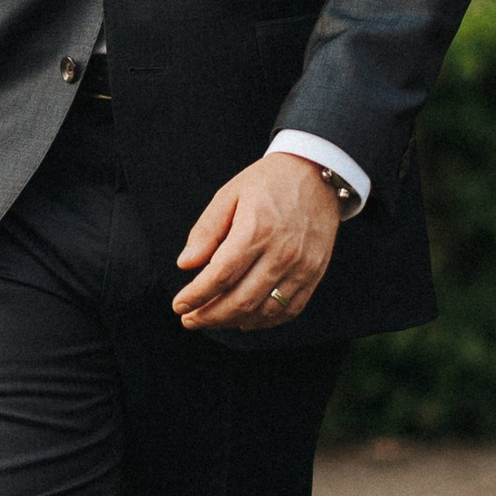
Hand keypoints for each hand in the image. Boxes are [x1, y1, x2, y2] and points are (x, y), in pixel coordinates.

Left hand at [174, 153, 342, 332]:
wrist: (316, 174)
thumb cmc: (268, 182)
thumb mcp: (229, 195)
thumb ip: (206, 231)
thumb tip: (185, 264)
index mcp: (256, 230)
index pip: (220, 276)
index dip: (196, 295)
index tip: (179, 305)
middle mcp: (281, 253)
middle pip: (241, 300)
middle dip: (210, 316)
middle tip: (190, 319)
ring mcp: (302, 266)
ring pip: (265, 310)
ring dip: (235, 321)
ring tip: (213, 319)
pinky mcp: (315, 273)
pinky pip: (290, 309)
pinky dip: (266, 321)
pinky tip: (245, 320)